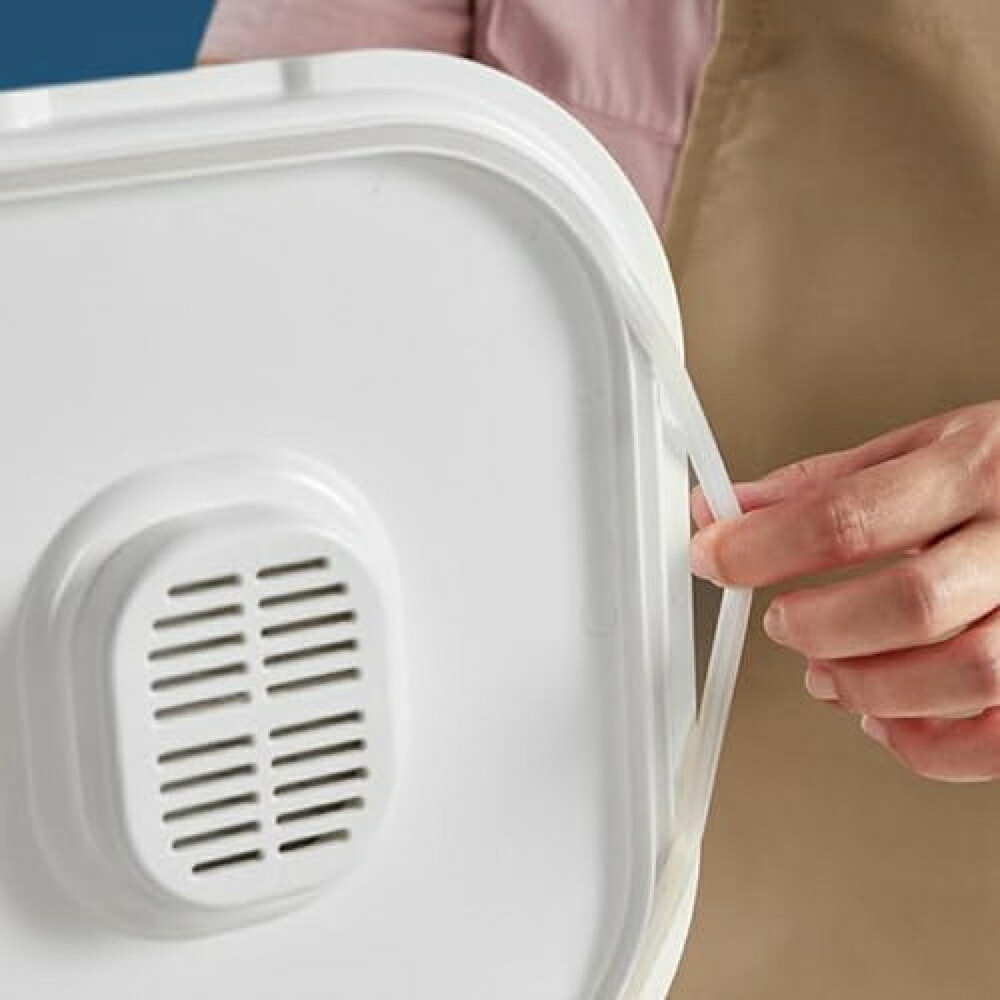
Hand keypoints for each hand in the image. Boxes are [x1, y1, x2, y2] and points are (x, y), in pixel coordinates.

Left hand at [690, 402, 999, 781]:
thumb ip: (823, 484)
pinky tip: (887, 717)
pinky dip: (930, 744)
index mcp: (977, 468)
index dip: (762, 546)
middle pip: (909, 604)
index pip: (848, 516)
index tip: (714, 556)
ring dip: (871, 686)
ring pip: (966, 674)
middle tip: (783, 622)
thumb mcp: (926, 446)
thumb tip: (727, 507)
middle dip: (820, 625)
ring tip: (828, 674)